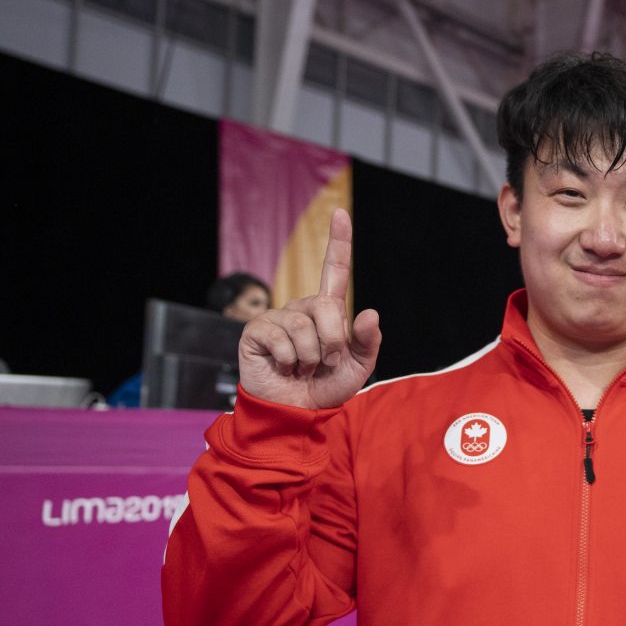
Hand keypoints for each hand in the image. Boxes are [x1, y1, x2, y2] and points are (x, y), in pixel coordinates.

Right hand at [238, 209, 381, 408]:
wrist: (297, 413)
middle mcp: (303, 308)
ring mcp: (278, 317)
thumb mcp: (357, 367)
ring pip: (304, 325)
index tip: (340, 213)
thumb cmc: (326, 387)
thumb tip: (370, 313)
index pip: (335, 270)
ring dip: (310, 356)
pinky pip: (281, 337)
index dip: (338, 242)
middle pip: (327, 305)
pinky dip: (289, 360)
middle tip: (325, 362)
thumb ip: (367, 342)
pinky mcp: (256, 331)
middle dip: (333, 341)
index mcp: (329, 311)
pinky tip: (284, 367)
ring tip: (303, 367)